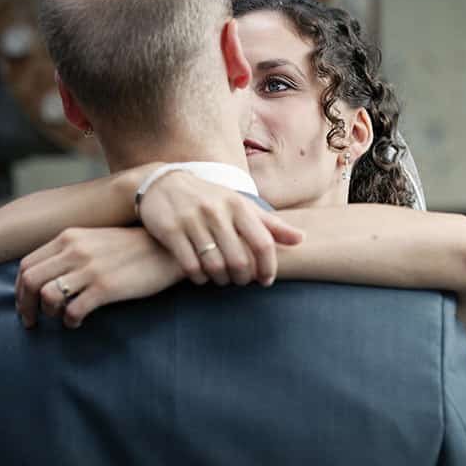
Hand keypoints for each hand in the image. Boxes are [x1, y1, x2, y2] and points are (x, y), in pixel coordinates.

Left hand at [15, 226, 182, 328]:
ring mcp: (90, 269)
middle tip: (30, 322)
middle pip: (30, 281)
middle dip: (24, 306)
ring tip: (59, 318)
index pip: (27, 264)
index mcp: (68, 237)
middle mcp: (74, 250)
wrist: (166, 250)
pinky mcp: (105, 287)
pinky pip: (73, 310)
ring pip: (47, 296)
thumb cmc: (131, 248)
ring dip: (48, 312)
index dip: (19, 289)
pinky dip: (69, 322)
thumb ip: (70, 251)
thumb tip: (46, 276)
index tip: (24, 304)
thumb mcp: (94, 240)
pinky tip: (77, 323)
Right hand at [137, 172, 303, 286]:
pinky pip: (190, 266)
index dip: (268, 267)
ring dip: (221, 280)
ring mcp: (192, 220)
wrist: (163, 184)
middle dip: (243, 278)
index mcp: (238, 205)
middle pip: (239, 260)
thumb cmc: (210, 199)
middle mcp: (217, 211)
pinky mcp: (171, 230)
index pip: (263, 243)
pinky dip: (199, 278)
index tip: (266, 281)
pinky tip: (201, 276)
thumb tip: (301, 239)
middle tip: (240, 281)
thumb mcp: (240, 205)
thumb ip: (270, 224)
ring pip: (215, 266)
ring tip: (222, 279)